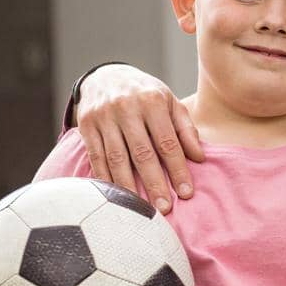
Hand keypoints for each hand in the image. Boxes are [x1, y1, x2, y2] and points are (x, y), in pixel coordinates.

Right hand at [76, 64, 202, 211]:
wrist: (106, 76)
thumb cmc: (146, 94)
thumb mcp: (170, 103)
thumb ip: (185, 129)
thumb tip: (199, 158)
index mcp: (152, 101)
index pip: (167, 142)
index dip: (177, 169)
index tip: (186, 193)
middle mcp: (126, 107)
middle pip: (142, 153)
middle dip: (154, 184)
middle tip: (164, 209)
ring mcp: (103, 117)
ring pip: (116, 158)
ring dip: (128, 186)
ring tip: (140, 209)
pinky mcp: (86, 126)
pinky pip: (96, 157)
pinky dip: (106, 178)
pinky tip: (116, 196)